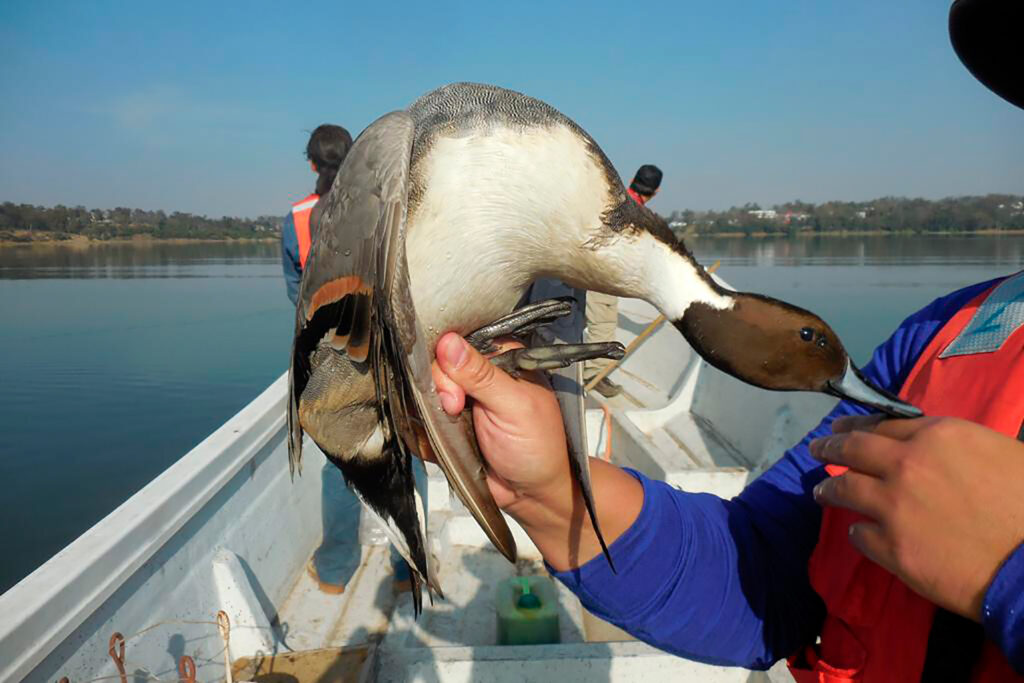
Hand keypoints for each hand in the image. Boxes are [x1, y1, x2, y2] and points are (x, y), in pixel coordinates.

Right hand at [430, 332, 572, 510]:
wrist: (531, 494)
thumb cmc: (538, 447)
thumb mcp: (514, 406)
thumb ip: (481, 375)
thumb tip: (449, 341)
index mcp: (499, 358)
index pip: (458, 341)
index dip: (447, 359)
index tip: (455, 388)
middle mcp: (476, 375)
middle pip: (435, 366)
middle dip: (439, 389)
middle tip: (456, 409)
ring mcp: (459, 400)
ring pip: (423, 394)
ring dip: (430, 413)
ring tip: (452, 431)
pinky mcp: (446, 424)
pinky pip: (420, 421)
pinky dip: (424, 433)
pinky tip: (440, 443)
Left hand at [810, 415, 1023, 620]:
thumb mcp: (994, 452)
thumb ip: (952, 447)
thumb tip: (928, 448)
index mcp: (936, 436)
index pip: (882, 425)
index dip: (858, 426)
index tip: (841, 429)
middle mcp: (905, 465)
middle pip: (851, 449)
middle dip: (829, 447)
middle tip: (816, 449)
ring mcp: (893, 507)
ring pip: (843, 490)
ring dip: (829, 489)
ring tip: (820, 492)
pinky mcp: (891, 548)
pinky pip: (859, 535)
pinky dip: (857, 532)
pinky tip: (859, 533)